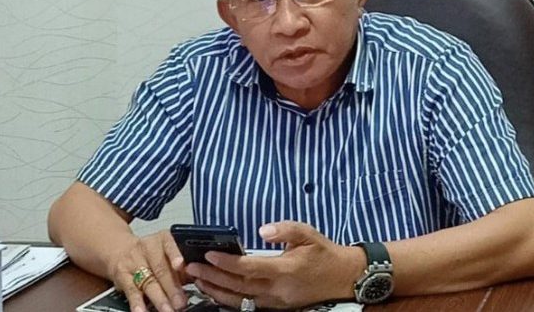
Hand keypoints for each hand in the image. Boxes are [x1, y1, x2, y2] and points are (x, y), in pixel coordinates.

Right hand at [107, 230, 187, 311]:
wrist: (121, 250)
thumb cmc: (151, 254)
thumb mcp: (166, 252)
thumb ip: (181, 266)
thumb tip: (199, 279)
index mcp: (163, 239)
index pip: (169, 245)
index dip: (175, 255)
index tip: (180, 265)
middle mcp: (147, 248)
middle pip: (161, 268)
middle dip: (172, 287)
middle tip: (181, 302)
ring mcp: (134, 262)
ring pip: (148, 282)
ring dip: (159, 299)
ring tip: (168, 310)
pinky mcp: (123, 277)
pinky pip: (131, 291)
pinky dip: (138, 303)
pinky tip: (142, 311)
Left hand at [185, 221, 365, 308]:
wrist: (341, 277)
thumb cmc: (323, 253)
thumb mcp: (308, 233)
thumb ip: (285, 229)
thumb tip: (262, 230)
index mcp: (285, 271)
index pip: (249, 267)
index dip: (227, 262)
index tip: (208, 254)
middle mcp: (277, 291)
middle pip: (238, 286)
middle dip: (213, 277)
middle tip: (191, 267)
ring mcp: (276, 303)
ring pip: (239, 300)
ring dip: (216, 290)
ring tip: (197, 280)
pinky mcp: (276, 307)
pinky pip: (247, 305)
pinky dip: (228, 299)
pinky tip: (216, 291)